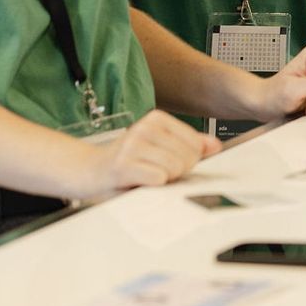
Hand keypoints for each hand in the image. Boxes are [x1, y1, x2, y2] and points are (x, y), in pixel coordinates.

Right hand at [86, 110, 220, 196]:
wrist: (90, 171)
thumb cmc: (127, 162)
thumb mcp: (160, 148)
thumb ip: (189, 145)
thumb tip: (215, 146)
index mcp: (157, 119)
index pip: (197, 145)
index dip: (187, 161)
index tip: (167, 162)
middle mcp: (145, 127)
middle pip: (188, 158)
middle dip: (176, 172)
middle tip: (154, 171)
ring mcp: (133, 144)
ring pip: (175, 169)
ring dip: (163, 180)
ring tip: (145, 176)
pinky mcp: (124, 165)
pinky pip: (158, 179)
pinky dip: (152, 186)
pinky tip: (138, 181)